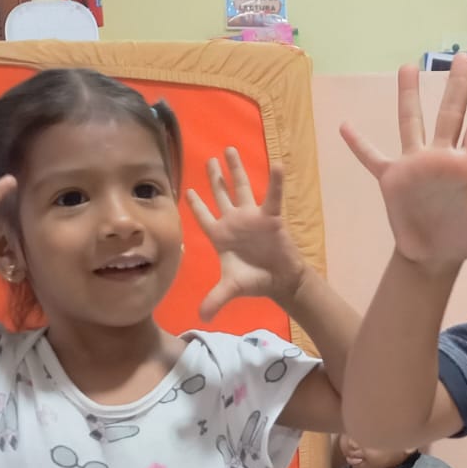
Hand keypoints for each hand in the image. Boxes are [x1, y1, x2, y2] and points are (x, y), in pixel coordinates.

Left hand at [187, 148, 307, 318]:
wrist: (280, 282)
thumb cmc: (254, 281)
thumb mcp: (231, 289)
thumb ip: (215, 299)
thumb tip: (202, 317)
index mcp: (220, 237)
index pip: (204, 218)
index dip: (195, 205)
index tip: (186, 190)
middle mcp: (234, 223)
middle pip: (221, 195)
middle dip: (215, 178)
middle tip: (209, 159)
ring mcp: (252, 218)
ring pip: (242, 188)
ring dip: (236, 170)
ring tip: (229, 150)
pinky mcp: (270, 218)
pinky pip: (272, 196)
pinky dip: (275, 181)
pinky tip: (276, 164)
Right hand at [340, 53, 466, 269]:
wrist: (434, 253)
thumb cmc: (466, 237)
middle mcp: (441, 156)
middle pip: (450, 113)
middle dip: (457, 86)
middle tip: (464, 55)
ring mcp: (415, 164)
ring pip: (412, 123)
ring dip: (409, 97)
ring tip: (407, 66)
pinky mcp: (392, 178)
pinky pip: (373, 157)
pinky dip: (359, 144)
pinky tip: (345, 126)